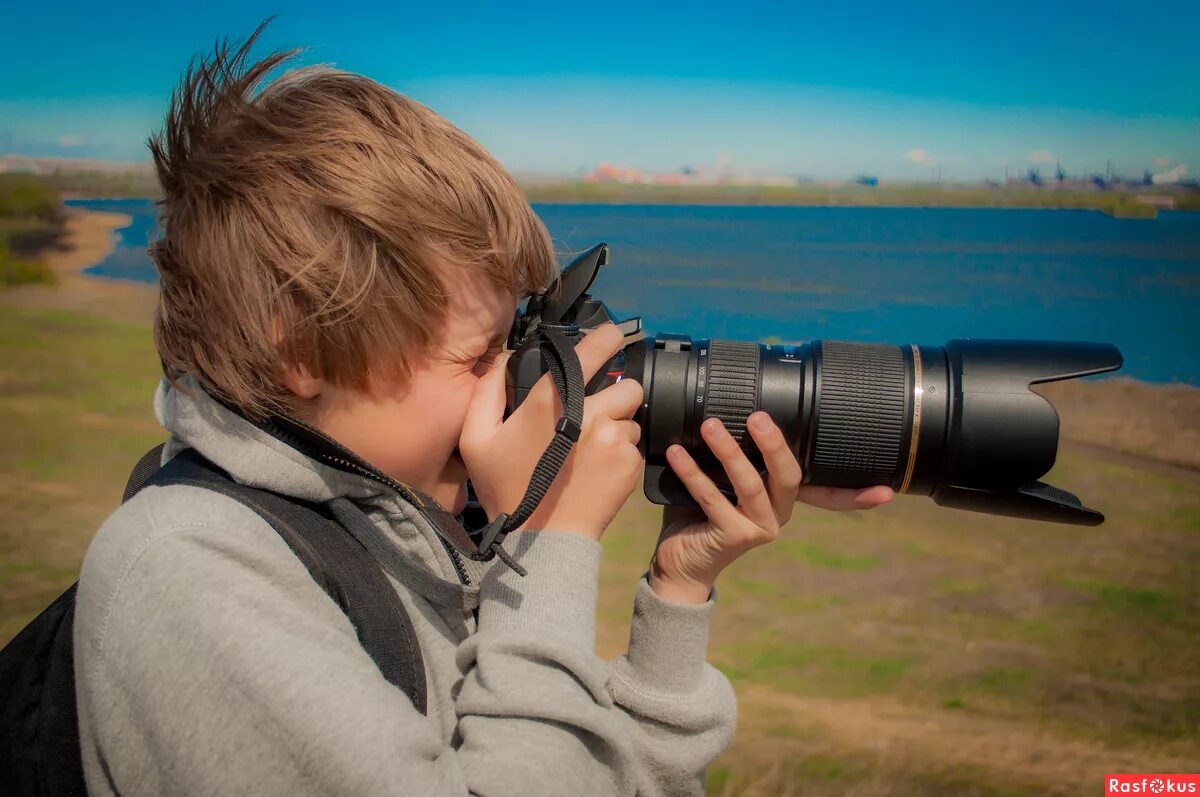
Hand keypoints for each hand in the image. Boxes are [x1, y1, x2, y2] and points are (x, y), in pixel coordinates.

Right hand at [460, 324, 643, 541]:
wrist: (543, 538)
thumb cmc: (505, 489)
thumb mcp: (475, 439)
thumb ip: (486, 391)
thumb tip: (505, 358)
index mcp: (552, 401)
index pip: (593, 352)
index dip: (607, 338)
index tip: (612, 336)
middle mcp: (589, 413)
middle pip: (627, 385)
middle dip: (617, 395)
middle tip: (596, 414)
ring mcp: (613, 439)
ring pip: (632, 417)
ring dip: (618, 426)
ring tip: (592, 450)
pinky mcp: (629, 463)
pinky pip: (633, 445)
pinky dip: (621, 454)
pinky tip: (597, 470)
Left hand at [650, 412, 893, 603]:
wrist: (679, 562)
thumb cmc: (698, 511)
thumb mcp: (722, 478)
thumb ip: (734, 453)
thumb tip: (727, 405)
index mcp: (783, 498)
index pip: (828, 494)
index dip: (857, 494)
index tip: (886, 491)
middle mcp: (779, 514)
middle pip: (788, 476)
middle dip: (774, 444)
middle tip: (757, 415)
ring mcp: (759, 529)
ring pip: (750, 485)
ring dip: (729, 452)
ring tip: (711, 425)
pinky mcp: (734, 537)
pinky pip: (714, 499)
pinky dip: (694, 473)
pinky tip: (678, 453)